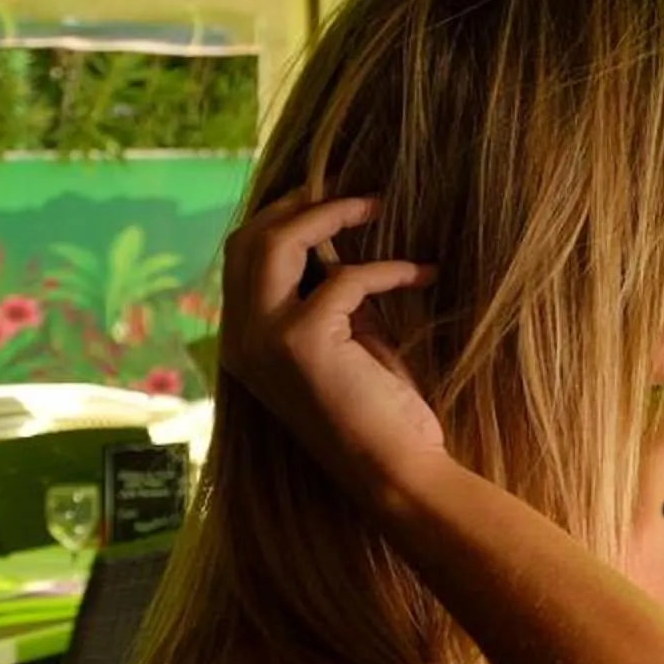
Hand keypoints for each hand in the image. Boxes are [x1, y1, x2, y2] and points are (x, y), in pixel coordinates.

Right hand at [221, 187, 446, 511]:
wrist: (393, 473)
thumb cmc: (378, 414)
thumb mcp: (343, 344)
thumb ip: (327, 299)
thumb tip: (337, 241)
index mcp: (242, 341)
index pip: (240, 259)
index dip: (280, 219)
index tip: (327, 198)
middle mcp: (239, 339)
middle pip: (247, 240)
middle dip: (296, 203)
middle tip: (350, 191)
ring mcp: (262, 339)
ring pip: (274, 243)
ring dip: (329, 214)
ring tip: (375, 203)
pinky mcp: (301, 341)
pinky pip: (346, 278)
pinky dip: (389, 269)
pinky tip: (423, 273)